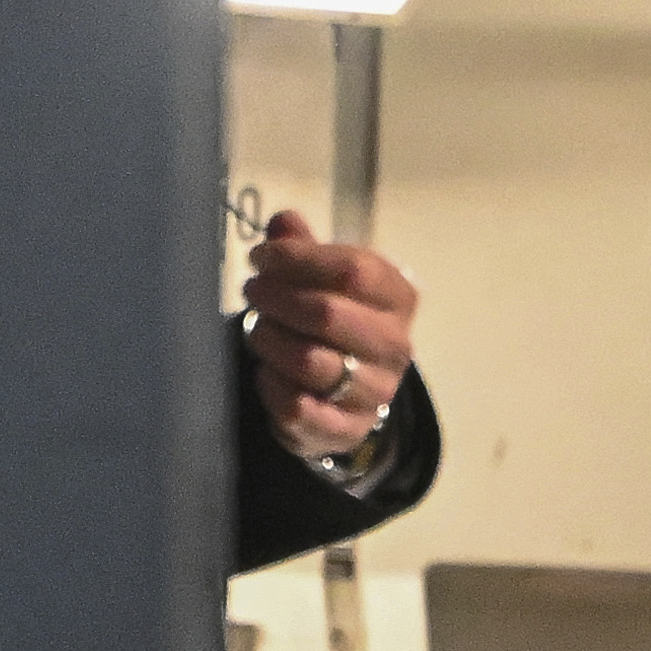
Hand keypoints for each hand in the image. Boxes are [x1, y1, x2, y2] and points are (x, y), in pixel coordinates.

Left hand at [246, 211, 416, 465]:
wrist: (351, 389)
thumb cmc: (336, 317)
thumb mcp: (326, 277)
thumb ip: (304, 247)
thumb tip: (283, 221)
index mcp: (398, 297)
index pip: (353, 269)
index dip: (298, 258)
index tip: (261, 257)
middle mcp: (396, 344)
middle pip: (328, 314)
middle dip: (278, 298)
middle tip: (252, 291)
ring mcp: (376, 390)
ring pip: (309, 361)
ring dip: (270, 340)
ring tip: (256, 328)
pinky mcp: (348, 429)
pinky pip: (298, 407)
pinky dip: (272, 386)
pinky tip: (265, 371)